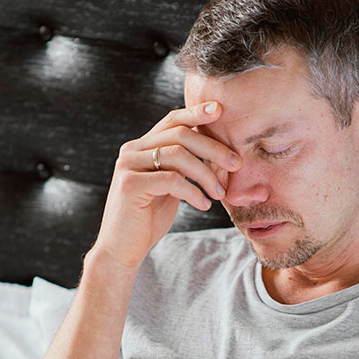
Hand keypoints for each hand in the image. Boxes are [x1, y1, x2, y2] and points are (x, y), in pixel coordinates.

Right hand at [89, 101, 240, 270]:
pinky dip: (194, 192)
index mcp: (142, 147)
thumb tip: (224, 157)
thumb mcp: (172, 188)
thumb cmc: (149, 218)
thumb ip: (188, 167)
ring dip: (206, 174)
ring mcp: (128, 166)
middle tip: (236, 163)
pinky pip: (172, 180)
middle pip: (180, 134)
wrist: (122, 248)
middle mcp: (132, 151)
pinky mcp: (130, 185)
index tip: (220, 110)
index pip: (172, 120)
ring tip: (220, 193)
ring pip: (178, 155)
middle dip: (213, 148)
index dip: (196, 113)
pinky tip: (204, 204)